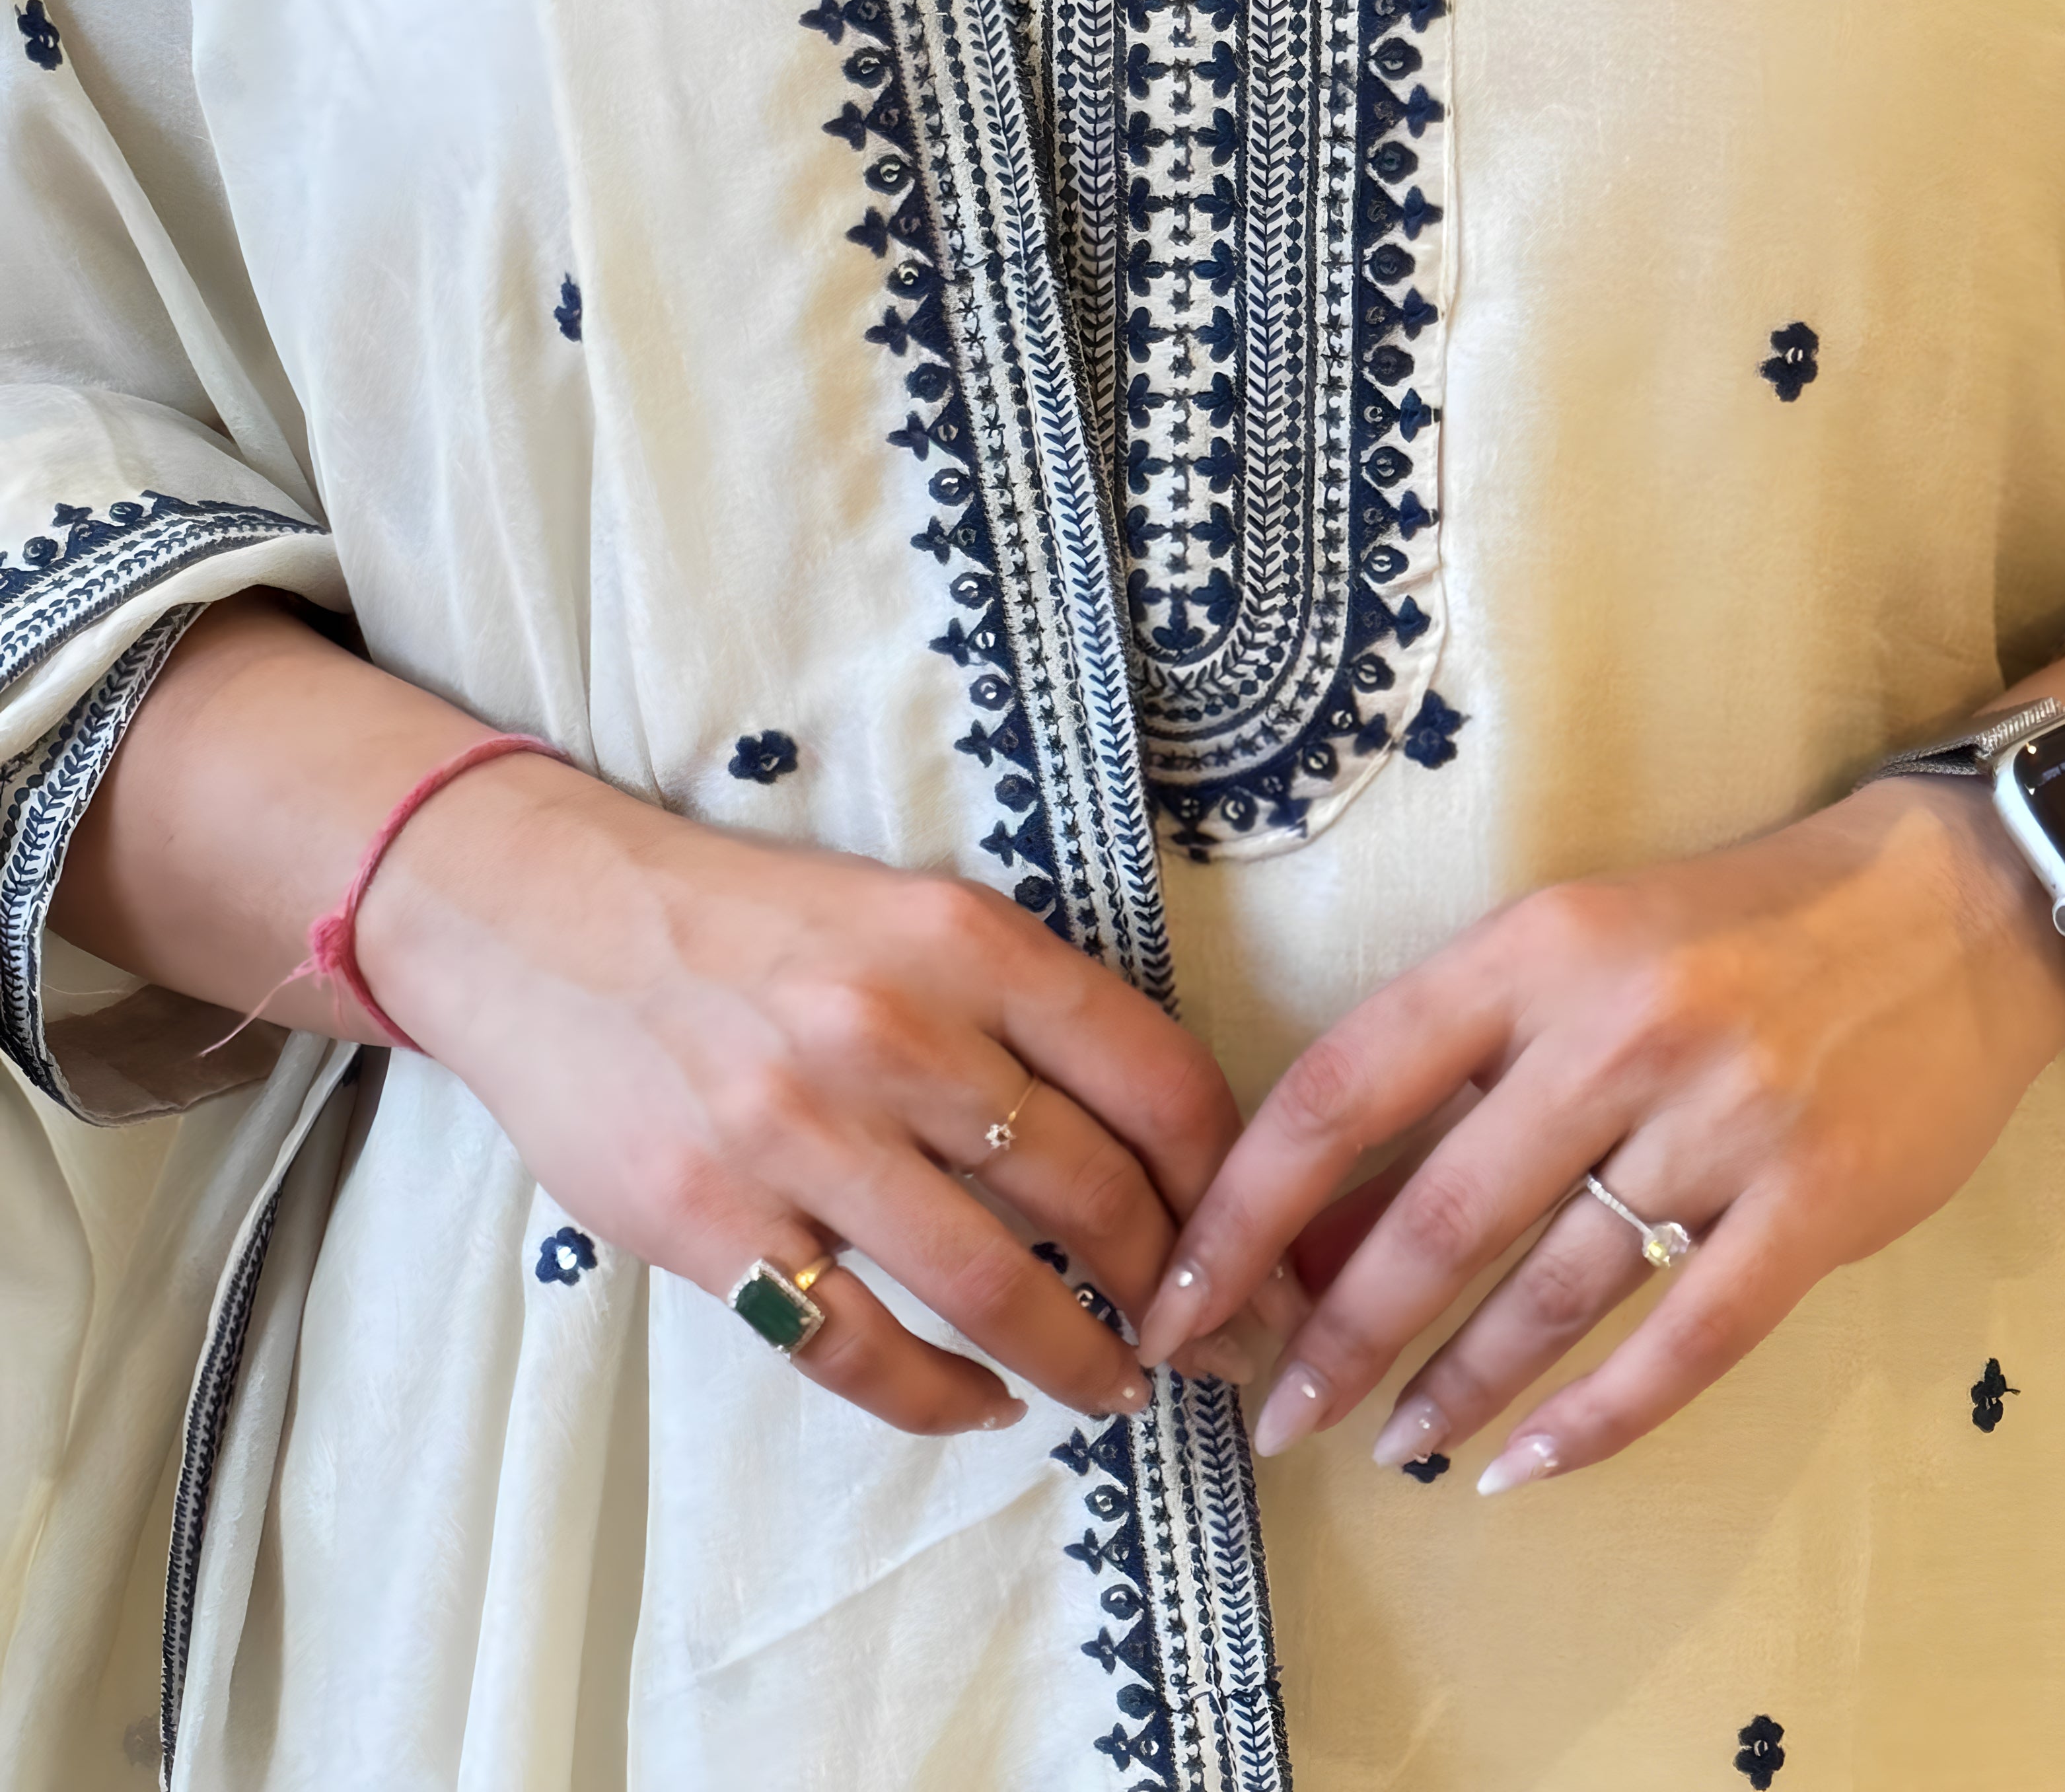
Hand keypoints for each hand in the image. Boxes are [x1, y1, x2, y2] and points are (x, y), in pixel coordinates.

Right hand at [361, 754, 1254, 1434]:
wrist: (547, 919)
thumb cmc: (753, 924)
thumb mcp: (909, 916)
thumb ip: (1025, 1010)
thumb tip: (1166, 1137)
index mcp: (962, 940)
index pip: (1156, 1077)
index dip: (1233, 1180)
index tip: (1261, 1242)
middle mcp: (891, 1030)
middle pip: (1094, 1193)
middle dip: (1180, 1290)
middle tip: (1216, 1342)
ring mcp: (797, 1132)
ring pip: (995, 1289)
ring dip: (1084, 1361)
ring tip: (1122, 1387)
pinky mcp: (710, 1221)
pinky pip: (863, 1349)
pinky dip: (946, 1399)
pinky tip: (988, 1405)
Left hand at [1136, 774, 2064, 1486]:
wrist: (1942, 907)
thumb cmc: (1721, 928)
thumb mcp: (1568, 949)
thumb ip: (1453, 1068)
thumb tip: (1318, 1218)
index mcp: (1528, 951)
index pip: (1345, 1089)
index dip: (1247, 1206)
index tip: (1182, 1294)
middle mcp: (1614, 1032)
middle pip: (1437, 1212)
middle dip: (1336, 1334)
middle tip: (1271, 1416)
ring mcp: (1721, 1121)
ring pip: (1551, 1291)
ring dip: (1455, 1387)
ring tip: (1392, 1451)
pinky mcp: (1816, 1204)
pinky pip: (1683, 1341)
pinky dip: (1596, 1421)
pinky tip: (1522, 1467)